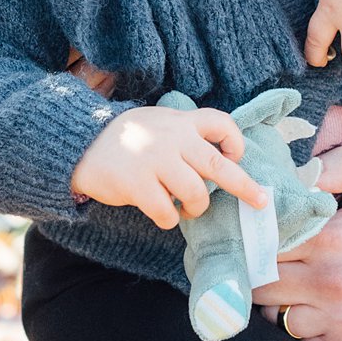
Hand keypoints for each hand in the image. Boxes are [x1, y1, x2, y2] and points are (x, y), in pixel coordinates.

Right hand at [71, 105, 268, 231]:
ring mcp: (153, 160)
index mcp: (180, 121)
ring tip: (188, 208)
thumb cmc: (128, 139)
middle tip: (260, 201)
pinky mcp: (136, 183)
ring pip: (196, 193)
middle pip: (218, 165)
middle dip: (244, 186)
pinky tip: (162, 213)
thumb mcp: (159, 123)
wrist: (81, 145)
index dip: (236, 142)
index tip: (236, 157)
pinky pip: (167, 211)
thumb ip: (186, 134)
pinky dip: (169, 218)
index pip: (221, 123)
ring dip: (196, 208)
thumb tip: (222, 161)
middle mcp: (171, 138)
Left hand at [254, 149, 341, 340]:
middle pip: (262, 284)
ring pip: (276, 317)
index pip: (264, 244)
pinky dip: (307, 330)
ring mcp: (340, 324)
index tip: (270, 239)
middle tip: (284, 265)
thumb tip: (298, 173)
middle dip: (266, 274)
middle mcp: (334, 285)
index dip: (261, 241)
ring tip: (307, 289)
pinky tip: (328, 313)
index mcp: (334, 241)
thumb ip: (341, 165)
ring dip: (283, 305)